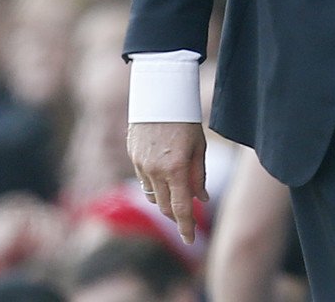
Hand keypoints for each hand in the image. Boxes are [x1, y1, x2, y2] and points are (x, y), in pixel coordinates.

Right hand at [128, 121, 207, 242]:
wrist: (159, 94)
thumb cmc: (185, 119)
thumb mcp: (198, 147)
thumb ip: (198, 175)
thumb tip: (201, 199)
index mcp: (175, 169)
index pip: (180, 208)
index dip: (185, 227)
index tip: (190, 240)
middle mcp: (155, 170)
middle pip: (164, 206)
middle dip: (175, 216)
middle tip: (186, 219)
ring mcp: (141, 164)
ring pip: (152, 194)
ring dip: (164, 201)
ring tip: (176, 197)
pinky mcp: (133, 156)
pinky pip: (143, 179)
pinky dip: (154, 184)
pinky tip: (163, 176)